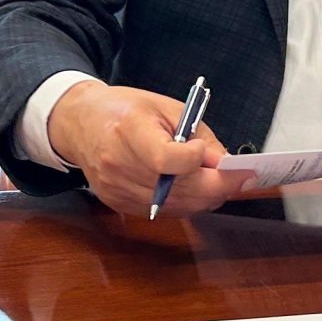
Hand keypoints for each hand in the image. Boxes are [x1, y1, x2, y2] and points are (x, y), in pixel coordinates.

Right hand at [49, 81, 250, 219]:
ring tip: (219, 180)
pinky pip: (165, 212)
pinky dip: (186, 202)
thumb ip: (200, 135)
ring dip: (205, 196)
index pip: (166, 159)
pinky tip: (193, 187)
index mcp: (128, 130)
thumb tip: (227, 164)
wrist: (82, 124)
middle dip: (217, 185)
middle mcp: (118, 164)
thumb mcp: (167, 108)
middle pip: (178, 189)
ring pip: (176, 206)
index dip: (196, 160)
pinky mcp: (118, 204)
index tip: (209, 152)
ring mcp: (116, 189)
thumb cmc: (125, 110)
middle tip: (239, 176)